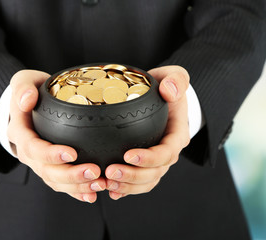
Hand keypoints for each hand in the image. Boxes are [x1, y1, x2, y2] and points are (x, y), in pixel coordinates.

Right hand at [7, 70, 105, 202]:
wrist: (29, 105)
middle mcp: (28, 152)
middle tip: (95, 172)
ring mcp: (39, 162)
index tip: (72, 153)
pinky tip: (92, 194)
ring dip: (77, 186)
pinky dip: (76, 191)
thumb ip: (23, 87)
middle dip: (70, 175)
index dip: (51, 154)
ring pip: (55, 181)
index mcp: (20, 132)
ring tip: (99, 184)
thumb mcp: (23, 81)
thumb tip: (27, 99)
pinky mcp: (50, 167)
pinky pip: (61, 185)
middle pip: (46, 171)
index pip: (33, 148)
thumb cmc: (29, 92)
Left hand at [105, 65, 190, 199]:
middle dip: (133, 176)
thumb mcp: (174, 76)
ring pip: (146, 181)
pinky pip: (140, 183)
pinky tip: (112, 191)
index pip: (166, 152)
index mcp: (176, 135)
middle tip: (110, 172)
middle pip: (155, 172)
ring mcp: (157, 161)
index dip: (149, 158)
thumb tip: (169, 90)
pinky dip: (127, 189)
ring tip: (107, 183)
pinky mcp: (146, 165)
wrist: (161, 98)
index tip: (128, 155)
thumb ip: (176, 79)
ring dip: (128, 186)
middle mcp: (168, 152)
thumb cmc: (166, 87)